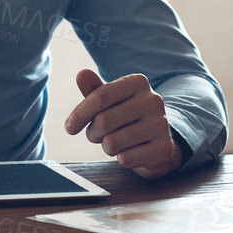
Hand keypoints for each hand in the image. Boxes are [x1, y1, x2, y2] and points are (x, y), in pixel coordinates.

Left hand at [63, 69, 181, 178]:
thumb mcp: (110, 102)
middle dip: (92, 133)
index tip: (69, 128)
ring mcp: (160, 124)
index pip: (100, 97)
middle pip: (103, 121)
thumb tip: (81, 74)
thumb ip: (94, 90)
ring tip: (116, 142)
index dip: (79, 114)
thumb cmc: (126, 117)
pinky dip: (121, 159)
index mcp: (138, 82)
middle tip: (97, 135)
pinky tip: (131, 152)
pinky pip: (125, 158)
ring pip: (112, 142)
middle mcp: (153, 100)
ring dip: (106, 147)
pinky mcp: (163, 148)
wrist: (156, 142)